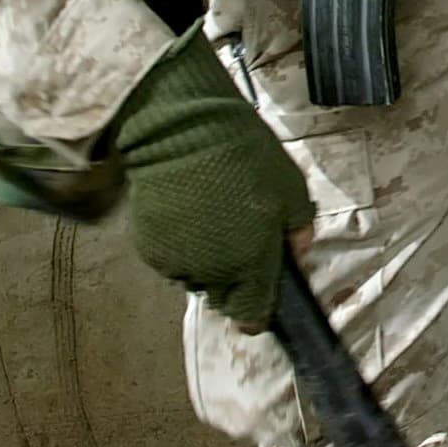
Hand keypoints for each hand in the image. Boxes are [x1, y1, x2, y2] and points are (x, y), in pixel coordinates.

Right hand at [113, 26, 313, 331]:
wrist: (182, 132)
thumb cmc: (245, 157)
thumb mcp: (291, 187)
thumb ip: (299, 228)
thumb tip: (299, 252)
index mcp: (251, 263)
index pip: (253, 314)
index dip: (259, 313)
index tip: (260, 307)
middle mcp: (212, 273)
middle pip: (224, 297)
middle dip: (234, 281)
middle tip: (239, 242)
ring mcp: (176, 262)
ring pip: (196, 278)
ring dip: (206, 262)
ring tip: (212, 220)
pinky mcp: (149, 248)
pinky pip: (171, 259)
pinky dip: (180, 246)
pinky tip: (188, 213)